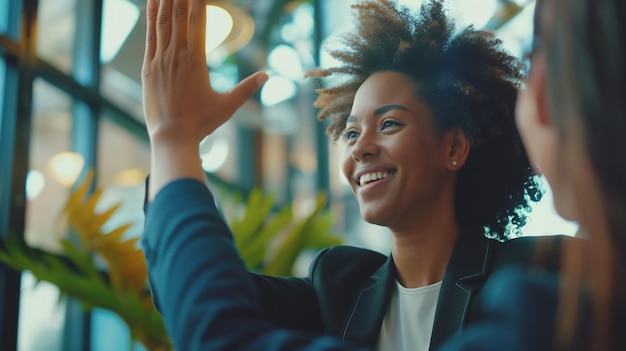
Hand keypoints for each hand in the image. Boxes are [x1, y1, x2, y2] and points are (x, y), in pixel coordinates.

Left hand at [142, 0, 266, 145]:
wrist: (172, 136)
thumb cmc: (201, 122)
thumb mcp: (228, 105)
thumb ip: (246, 88)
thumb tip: (266, 75)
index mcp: (196, 61)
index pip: (198, 22)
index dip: (199, 2)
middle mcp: (177, 55)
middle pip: (179, 16)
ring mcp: (160, 60)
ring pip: (162, 22)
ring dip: (165, 1)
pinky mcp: (148, 68)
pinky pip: (150, 36)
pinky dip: (150, 18)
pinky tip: (151, 3)